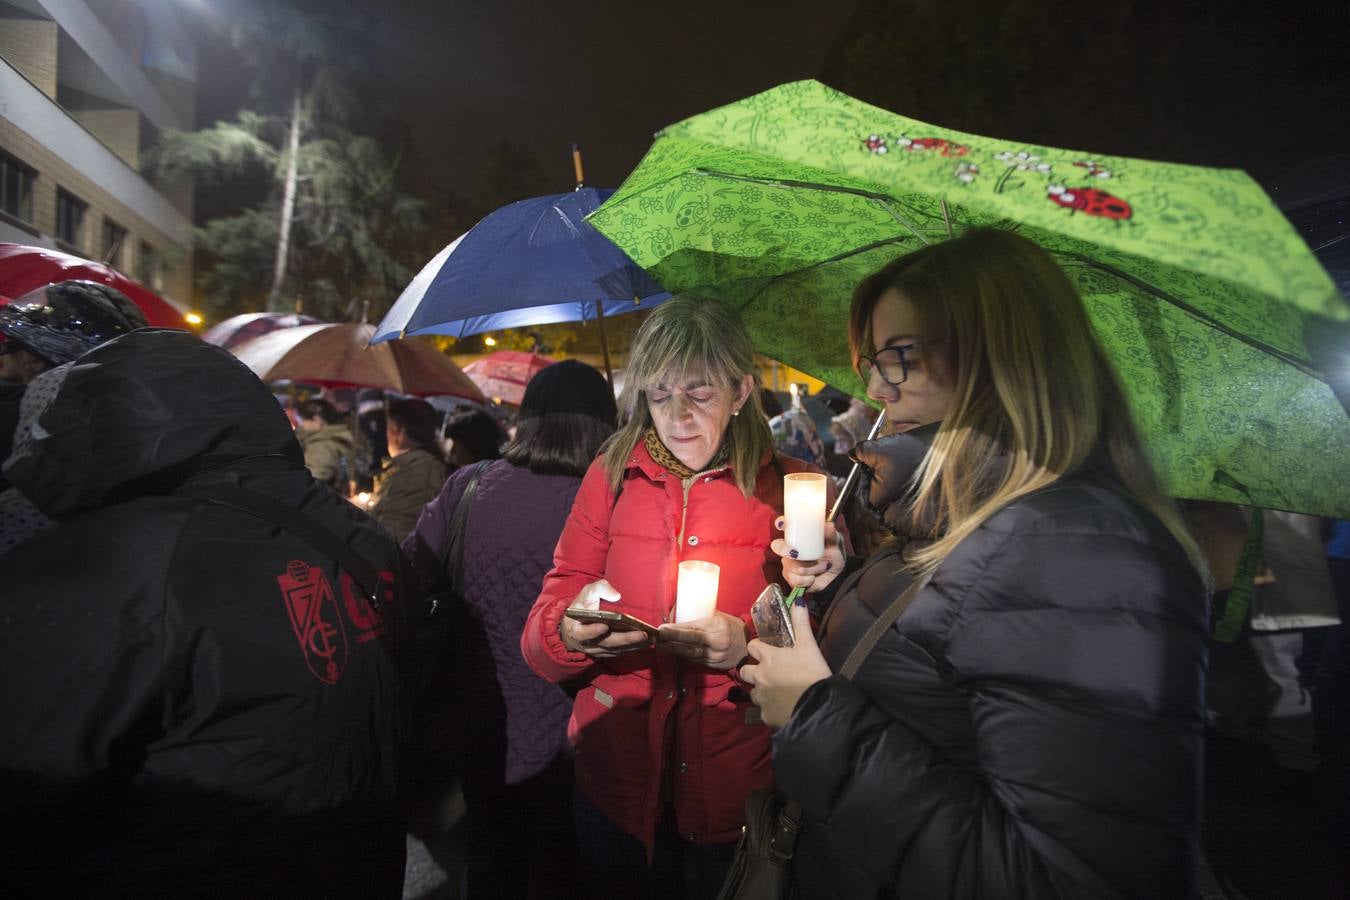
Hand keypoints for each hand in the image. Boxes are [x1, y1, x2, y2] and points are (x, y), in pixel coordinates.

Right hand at [560, 579, 650, 657]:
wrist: (575, 628)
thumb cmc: (582, 608)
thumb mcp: (586, 594)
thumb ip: (599, 589)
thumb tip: (616, 595)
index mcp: (578, 630)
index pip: (584, 633)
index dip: (593, 631)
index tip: (604, 626)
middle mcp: (589, 644)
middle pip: (608, 643)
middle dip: (626, 639)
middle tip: (643, 634)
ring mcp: (600, 650)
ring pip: (618, 649)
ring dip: (635, 644)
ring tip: (651, 637)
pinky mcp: (610, 653)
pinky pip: (623, 651)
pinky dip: (636, 646)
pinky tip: (648, 641)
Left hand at [656, 612, 748, 669]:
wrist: (749, 645)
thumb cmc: (731, 627)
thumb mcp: (719, 617)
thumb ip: (700, 617)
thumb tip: (675, 612)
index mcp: (718, 626)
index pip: (693, 628)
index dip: (676, 629)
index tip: (662, 628)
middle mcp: (717, 641)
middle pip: (690, 642)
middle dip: (671, 640)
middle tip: (656, 637)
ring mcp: (716, 655)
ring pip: (690, 653)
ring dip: (673, 650)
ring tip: (659, 646)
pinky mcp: (714, 665)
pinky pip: (695, 660)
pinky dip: (683, 656)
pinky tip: (673, 652)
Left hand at [740, 604, 831, 727]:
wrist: (818, 706)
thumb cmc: (812, 672)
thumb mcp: (809, 645)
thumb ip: (801, 622)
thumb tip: (798, 600)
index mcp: (769, 658)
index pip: (752, 646)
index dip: (758, 647)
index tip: (764, 649)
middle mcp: (760, 676)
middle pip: (744, 671)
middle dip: (751, 671)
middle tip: (766, 672)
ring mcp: (762, 697)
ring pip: (754, 692)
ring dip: (762, 691)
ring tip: (776, 692)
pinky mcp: (766, 716)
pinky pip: (764, 711)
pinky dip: (771, 709)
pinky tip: (782, 708)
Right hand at [771, 519, 844, 593]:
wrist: (835, 577)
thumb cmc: (834, 556)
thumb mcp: (835, 544)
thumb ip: (832, 535)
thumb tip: (829, 525)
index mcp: (800, 535)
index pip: (785, 525)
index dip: (781, 523)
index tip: (782, 525)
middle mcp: (791, 548)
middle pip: (778, 546)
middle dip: (784, 550)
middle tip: (795, 553)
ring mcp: (789, 563)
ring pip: (790, 565)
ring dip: (810, 568)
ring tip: (822, 567)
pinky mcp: (790, 577)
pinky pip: (794, 579)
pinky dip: (807, 579)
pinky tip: (813, 577)